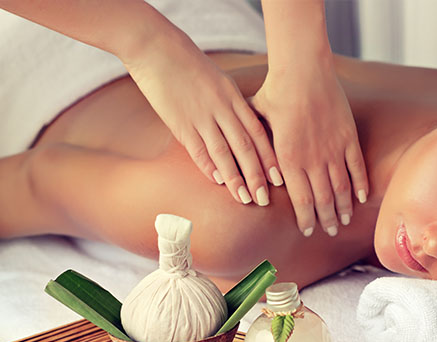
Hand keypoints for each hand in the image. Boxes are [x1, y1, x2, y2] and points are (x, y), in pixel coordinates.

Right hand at [121, 29, 281, 205]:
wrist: (157, 48)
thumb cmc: (189, 65)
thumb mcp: (220, 81)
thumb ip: (232, 105)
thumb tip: (243, 129)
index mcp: (233, 98)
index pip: (257, 133)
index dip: (270, 157)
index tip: (279, 178)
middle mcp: (221, 108)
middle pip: (245, 147)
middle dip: (257, 175)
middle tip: (265, 198)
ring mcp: (200, 116)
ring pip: (223, 152)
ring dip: (235, 178)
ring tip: (245, 199)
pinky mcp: (179, 122)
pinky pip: (197, 148)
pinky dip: (208, 166)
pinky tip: (217, 182)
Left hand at [249, 60, 368, 236]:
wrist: (302, 70)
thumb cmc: (276, 92)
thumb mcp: (257, 121)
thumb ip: (257, 144)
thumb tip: (248, 160)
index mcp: (288, 159)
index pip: (300, 200)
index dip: (306, 218)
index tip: (309, 230)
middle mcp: (312, 160)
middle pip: (323, 199)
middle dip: (326, 219)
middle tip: (329, 231)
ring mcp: (333, 149)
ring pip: (341, 187)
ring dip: (344, 207)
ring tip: (344, 220)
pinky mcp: (348, 137)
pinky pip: (357, 167)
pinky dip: (360, 184)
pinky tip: (361, 198)